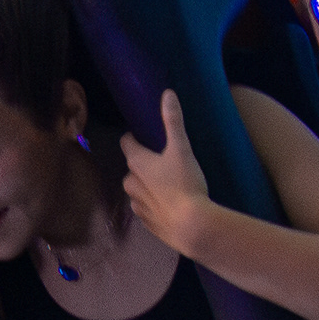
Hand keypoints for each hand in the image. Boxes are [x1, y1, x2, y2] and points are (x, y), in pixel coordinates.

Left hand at [120, 94, 215, 251]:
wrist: (191, 226)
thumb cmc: (185, 183)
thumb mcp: (181, 148)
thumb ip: (173, 121)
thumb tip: (167, 94)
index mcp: (136, 163)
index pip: (126, 143)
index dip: (134, 137)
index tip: (146, 136)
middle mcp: (130, 183)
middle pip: (133, 167)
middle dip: (145, 164)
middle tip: (165, 162)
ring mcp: (136, 204)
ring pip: (139, 189)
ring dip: (149, 185)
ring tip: (170, 185)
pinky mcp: (146, 222)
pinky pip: (146, 208)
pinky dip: (155, 205)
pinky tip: (171, 205)